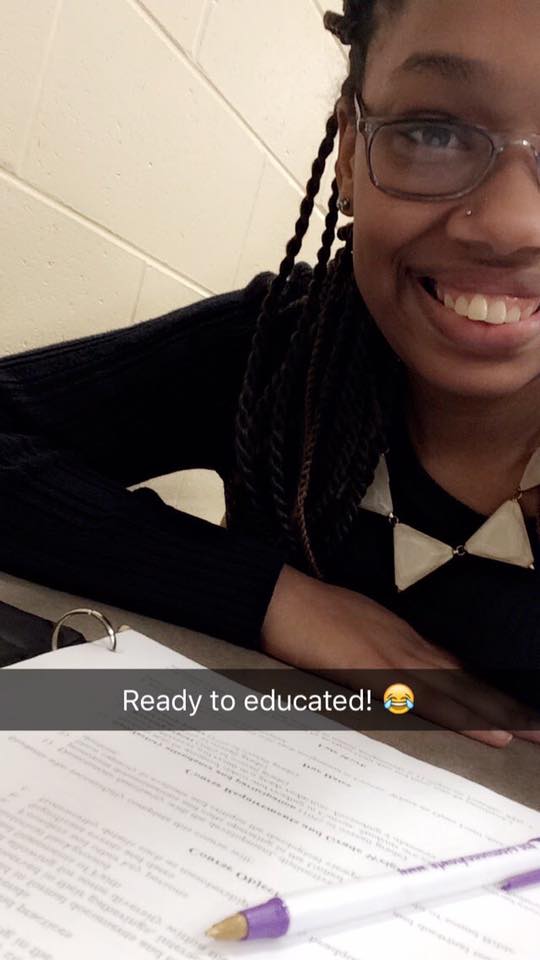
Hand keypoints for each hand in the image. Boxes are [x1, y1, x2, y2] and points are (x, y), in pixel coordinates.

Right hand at [261, 565, 539, 747]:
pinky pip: (434, 702)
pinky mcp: (382, 674)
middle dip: (504, 704)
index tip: (512, 706)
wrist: (277, 599)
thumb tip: (388, 672)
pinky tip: (490, 732)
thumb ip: (373, 649)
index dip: (484, 689)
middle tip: (539, 726)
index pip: (453, 666)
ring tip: (532, 732)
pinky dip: (465, 718)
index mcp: (398, 637)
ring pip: (461, 690)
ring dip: (499, 713)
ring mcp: (397, 658)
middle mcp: (407, 645)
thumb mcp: (349, 628)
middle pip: (466, 678)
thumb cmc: (303, 613)